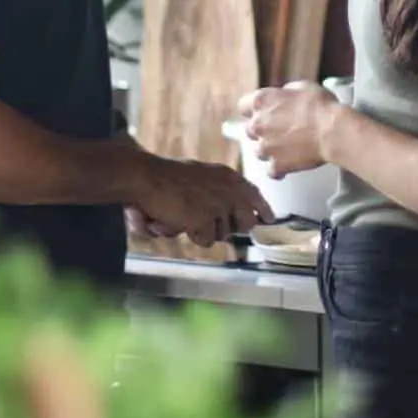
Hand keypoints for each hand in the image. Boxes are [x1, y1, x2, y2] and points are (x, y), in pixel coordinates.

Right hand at [130, 156, 272, 246]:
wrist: (148, 177)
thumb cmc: (169, 177)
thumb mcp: (203, 176)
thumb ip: (221, 190)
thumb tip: (240, 212)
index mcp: (228, 176)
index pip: (255, 195)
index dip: (263, 209)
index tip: (270, 219)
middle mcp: (229, 190)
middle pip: (245, 223)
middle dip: (230, 227)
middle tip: (207, 220)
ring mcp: (218, 205)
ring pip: (222, 234)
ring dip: (205, 230)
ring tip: (186, 215)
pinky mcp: (205, 220)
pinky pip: (205, 241)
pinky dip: (193, 235)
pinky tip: (180, 220)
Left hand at [237, 82, 336, 177]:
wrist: (331, 130)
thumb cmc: (319, 105)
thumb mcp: (302, 86)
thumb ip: (285, 92)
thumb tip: (284, 96)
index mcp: (261, 101)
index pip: (243, 105)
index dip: (254, 109)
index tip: (263, 111)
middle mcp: (258, 124)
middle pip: (250, 130)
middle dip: (262, 130)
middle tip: (279, 130)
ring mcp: (265, 147)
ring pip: (259, 152)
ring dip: (270, 150)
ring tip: (287, 148)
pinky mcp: (277, 165)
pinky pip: (272, 171)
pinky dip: (280, 169)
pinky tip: (289, 164)